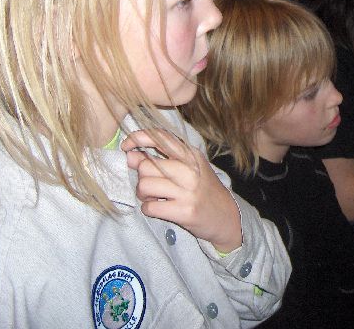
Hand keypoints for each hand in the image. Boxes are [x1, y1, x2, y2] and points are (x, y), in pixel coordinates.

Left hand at [121, 129, 241, 252]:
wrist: (226, 216)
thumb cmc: (204, 190)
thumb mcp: (190, 168)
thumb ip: (162, 160)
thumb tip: (131, 156)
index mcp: (191, 154)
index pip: (160, 137)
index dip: (138, 138)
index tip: (126, 146)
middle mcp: (190, 169)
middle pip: (146, 165)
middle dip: (141, 177)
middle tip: (150, 186)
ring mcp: (188, 191)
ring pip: (144, 185)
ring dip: (143, 194)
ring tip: (154, 198)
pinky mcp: (184, 211)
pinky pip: (149, 207)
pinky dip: (148, 209)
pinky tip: (159, 208)